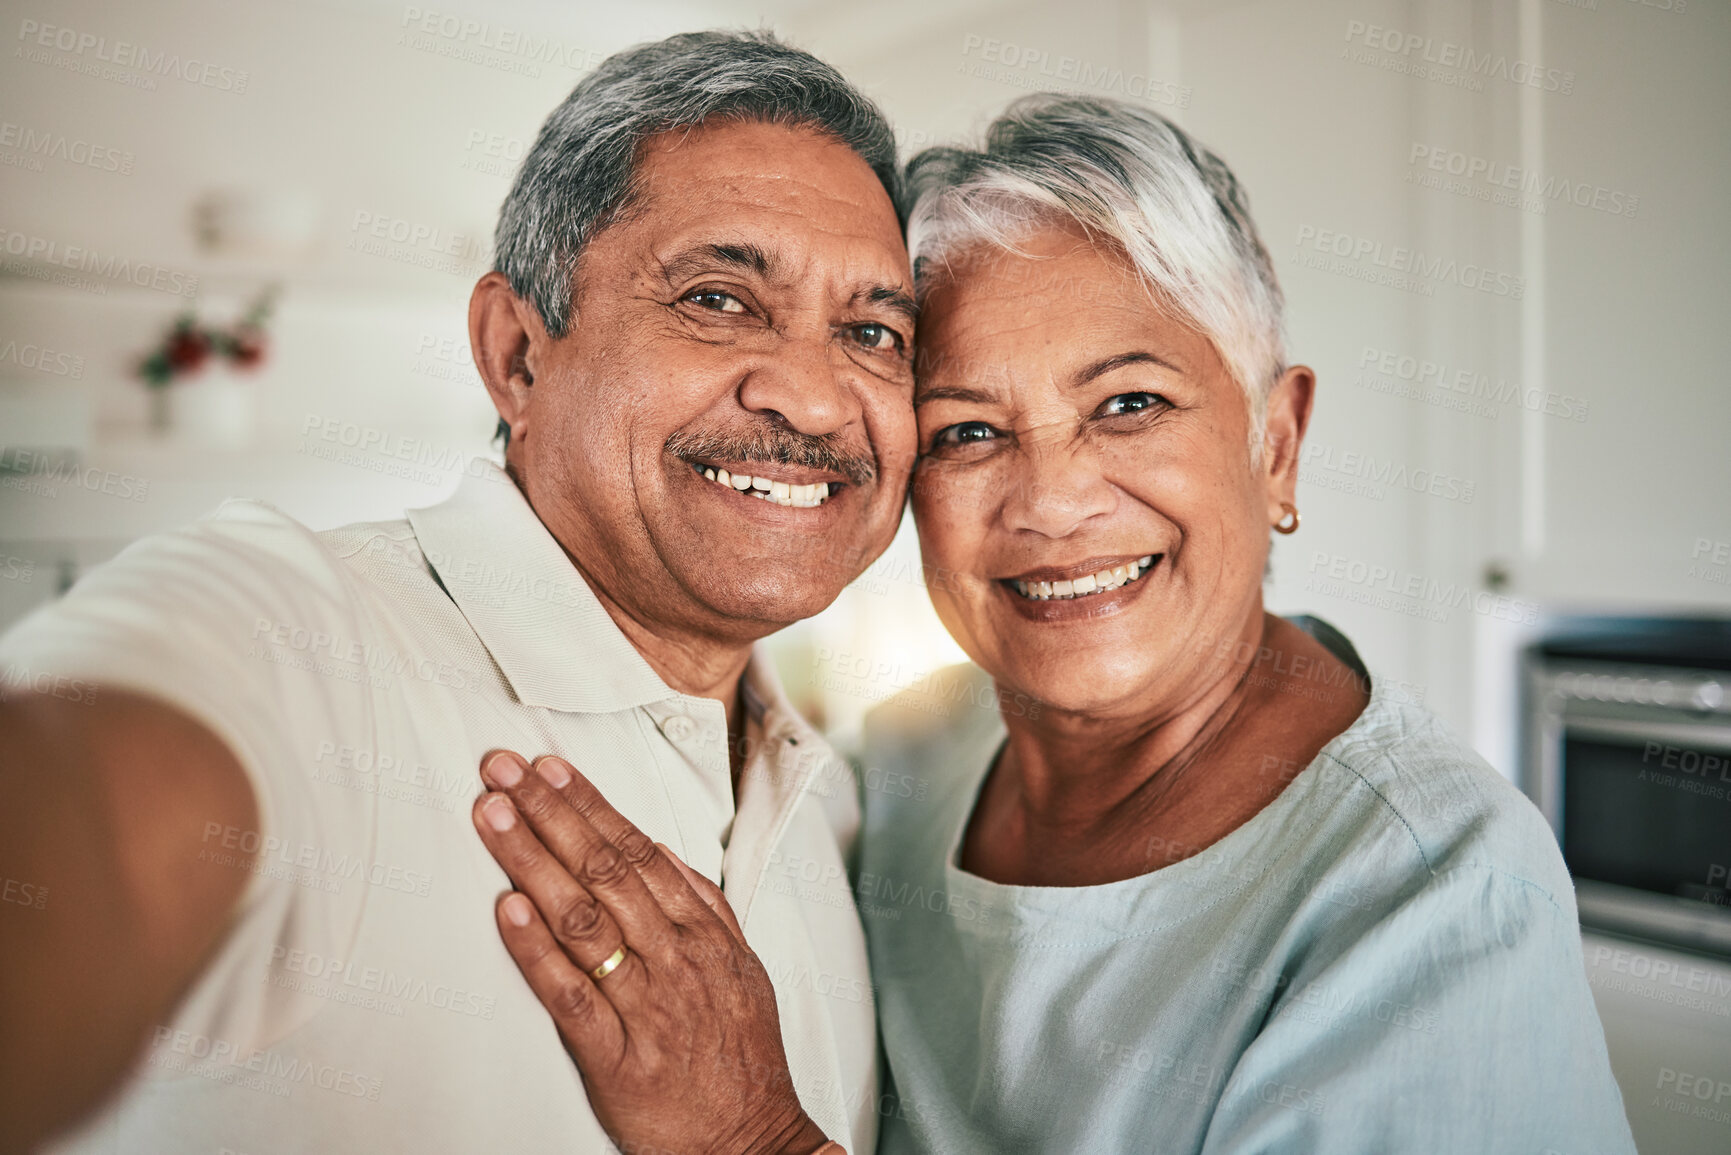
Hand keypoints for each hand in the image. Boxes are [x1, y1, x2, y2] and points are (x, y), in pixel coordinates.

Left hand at [472, 751, 837, 1154]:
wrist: (750, 1142)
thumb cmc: (740, 1059)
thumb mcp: (742, 968)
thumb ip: (703, 906)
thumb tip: (660, 852)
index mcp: (703, 936)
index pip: (638, 851)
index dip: (589, 805)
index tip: (550, 770)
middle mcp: (675, 961)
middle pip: (605, 870)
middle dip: (550, 812)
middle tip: (505, 771)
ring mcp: (645, 1006)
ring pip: (583, 918)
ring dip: (533, 860)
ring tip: (494, 817)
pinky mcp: (615, 1057)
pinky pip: (569, 994)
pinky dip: (536, 949)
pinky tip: (508, 910)